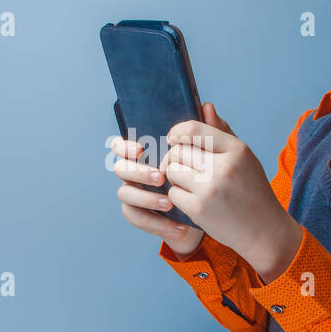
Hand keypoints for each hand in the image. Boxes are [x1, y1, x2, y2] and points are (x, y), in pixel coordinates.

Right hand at [110, 107, 214, 254]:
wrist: (208, 213)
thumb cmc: (203, 176)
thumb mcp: (210, 153)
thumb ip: (207, 132)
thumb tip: (207, 106)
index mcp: (145, 154)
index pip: (121, 144)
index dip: (124, 145)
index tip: (141, 149)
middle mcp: (134, 172)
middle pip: (120, 168)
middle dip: (137, 172)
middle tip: (159, 177)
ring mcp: (133, 193)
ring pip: (125, 193)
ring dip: (146, 198)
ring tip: (170, 202)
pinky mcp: (138, 215)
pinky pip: (136, 217)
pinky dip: (157, 223)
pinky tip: (178, 225)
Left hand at [159, 103, 301, 279]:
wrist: (264, 231)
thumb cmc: (252, 191)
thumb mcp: (244, 158)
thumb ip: (222, 132)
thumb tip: (205, 106)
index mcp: (237, 150)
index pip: (195, 130)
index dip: (177, 132)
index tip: (173, 138)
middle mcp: (224, 167)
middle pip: (178, 151)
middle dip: (174, 158)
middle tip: (180, 166)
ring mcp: (210, 189)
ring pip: (172, 171)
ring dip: (175, 177)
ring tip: (189, 183)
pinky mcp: (199, 209)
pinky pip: (173, 193)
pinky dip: (178, 196)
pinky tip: (192, 200)